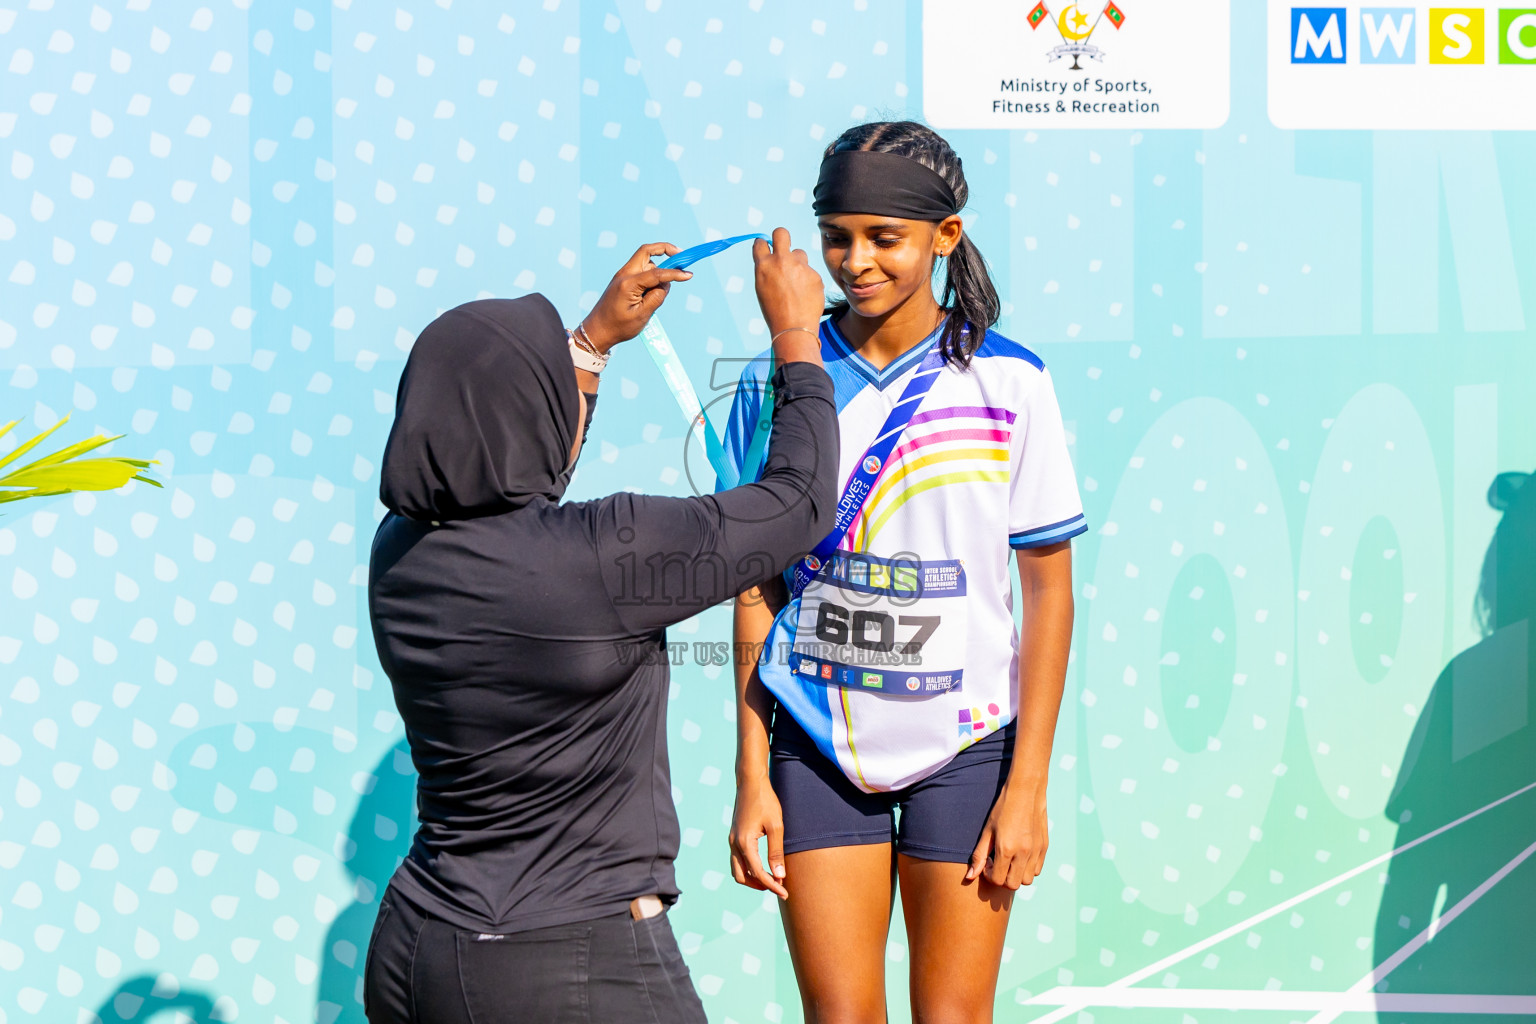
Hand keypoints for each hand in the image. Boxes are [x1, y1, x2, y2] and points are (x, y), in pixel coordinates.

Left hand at [581, 242, 693, 350]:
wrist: (597, 331)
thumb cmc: (618, 327)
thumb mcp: (642, 315)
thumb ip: (657, 297)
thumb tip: (665, 283)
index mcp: (628, 284)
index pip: (656, 272)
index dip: (674, 273)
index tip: (689, 275)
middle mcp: (624, 274)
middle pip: (646, 251)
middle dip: (665, 249)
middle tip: (681, 255)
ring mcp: (622, 276)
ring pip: (645, 262)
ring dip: (658, 270)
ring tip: (658, 295)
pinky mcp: (623, 281)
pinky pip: (641, 271)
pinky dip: (651, 276)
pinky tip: (652, 294)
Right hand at [728, 774, 788, 899]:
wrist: (750, 781)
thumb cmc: (765, 801)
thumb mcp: (776, 826)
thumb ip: (776, 852)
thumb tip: (779, 876)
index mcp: (744, 843)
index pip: (758, 873)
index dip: (772, 885)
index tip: (785, 893)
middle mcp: (734, 844)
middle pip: (742, 877)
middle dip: (759, 885)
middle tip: (778, 887)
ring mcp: (732, 840)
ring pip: (737, 870)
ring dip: (752, 878)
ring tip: (771, 878)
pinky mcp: (734, 836)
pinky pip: (737, 860)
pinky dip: (748, 868)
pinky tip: (762, 865)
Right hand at [752, 227, 824, 337]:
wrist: (794, 328)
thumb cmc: (775, 311)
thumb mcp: (763, 288)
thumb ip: (768, 269)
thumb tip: (774, 256)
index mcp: (764, 265)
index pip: (761, 242)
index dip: (764, 246)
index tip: (767, 250)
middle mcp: (781, 261)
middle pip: (781, 232)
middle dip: (781, 236)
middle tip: (783, 248)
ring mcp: (800, 266)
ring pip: (800, 253)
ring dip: (798, 263)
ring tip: (796, 284)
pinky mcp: (815, 274)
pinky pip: (810, 271)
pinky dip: (808, 280)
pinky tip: (806, 295)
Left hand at [966, 780, 1048, 889]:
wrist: (1026, 791)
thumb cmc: (1003, 809)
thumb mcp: (987, 831)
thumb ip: (979, 855)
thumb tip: (970, 877)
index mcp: (1007, 849)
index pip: (998, 880)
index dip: (990, 875)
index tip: (988, 862)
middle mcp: (1024, 853)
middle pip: (1013, 884)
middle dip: (1003, 878)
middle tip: (998, 862)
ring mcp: (1036, 851)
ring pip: (1028, 880)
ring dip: (1017, 875)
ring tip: (1010, 859)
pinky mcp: (1045, 847)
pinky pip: (1038, 869)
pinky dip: (1029, 868)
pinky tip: (1021, 854)